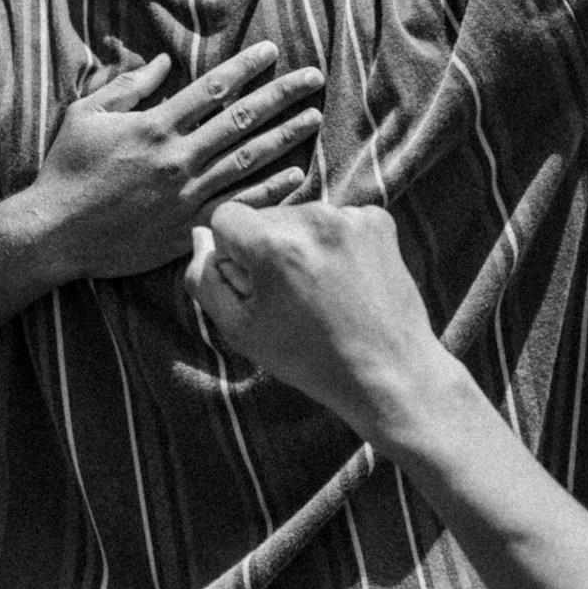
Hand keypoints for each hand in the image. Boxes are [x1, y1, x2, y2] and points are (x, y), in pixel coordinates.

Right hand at [33, 45, 324, 281]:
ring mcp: (185, 193)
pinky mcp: (187, 226)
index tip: (272, 50)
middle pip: (242, 118)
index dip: (246, 66)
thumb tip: (164, 62)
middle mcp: (177, 156)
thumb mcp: (86, 114)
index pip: (212, 88)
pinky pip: (238, 204)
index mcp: (154, 125)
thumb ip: (127, 87)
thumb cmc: (66, 169)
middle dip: (281, 94)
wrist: (54, 232)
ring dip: (285, 136)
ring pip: (248, 159)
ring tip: (313, 117)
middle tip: (313, 78)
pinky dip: (270, 190)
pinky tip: (296, 174)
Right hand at [183, 200, 444, 446]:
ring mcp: (350, 217)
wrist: (388, 372)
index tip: (253, 285)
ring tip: (322, 292)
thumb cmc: (308, 358)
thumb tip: (198, 236)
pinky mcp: (379, 220)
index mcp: (273, 244)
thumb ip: (205, 280)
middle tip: (290, 296)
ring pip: (302, 218)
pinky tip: (346, 282)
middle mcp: (312, 219)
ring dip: (302, 245)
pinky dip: (335, 244)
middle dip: (267, 247)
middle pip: (265, 216)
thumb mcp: (240, 330)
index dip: (232, 254)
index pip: (225, 217)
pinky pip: (337, 221)